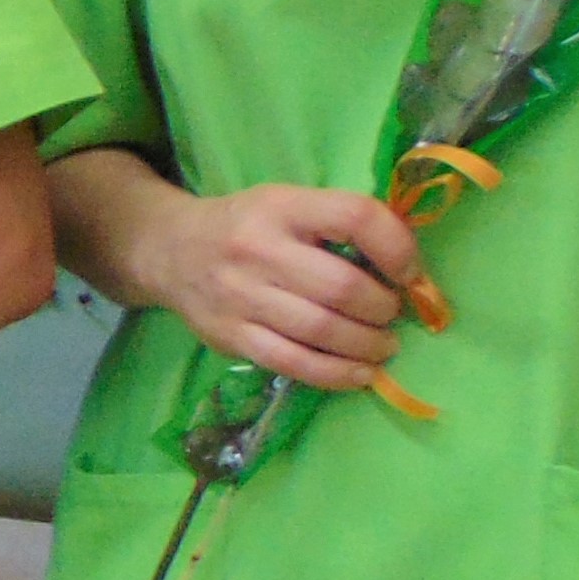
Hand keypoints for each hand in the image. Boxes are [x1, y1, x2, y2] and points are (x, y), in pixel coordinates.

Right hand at [143, 182, 418, 393]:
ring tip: (382, 347)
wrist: (168, 250)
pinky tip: (358, 375)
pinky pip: (292, 363)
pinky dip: (335, 374)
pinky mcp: (229, 336)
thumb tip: (409, 271)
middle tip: (391, 316)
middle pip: (342, 287)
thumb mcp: (289, 204)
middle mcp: (258, 249)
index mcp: (282, 207)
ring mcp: (240, 296)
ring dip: (366, 345)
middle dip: (383, 308)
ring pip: (321, 330)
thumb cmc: (247, 226)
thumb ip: (340, 225)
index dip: (397, 248)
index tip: (410, 274)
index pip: (355, 217)